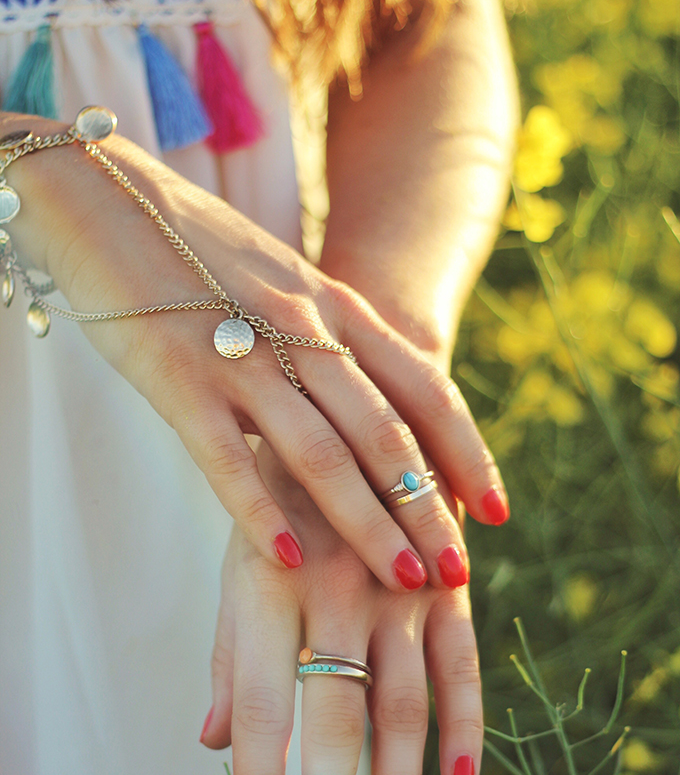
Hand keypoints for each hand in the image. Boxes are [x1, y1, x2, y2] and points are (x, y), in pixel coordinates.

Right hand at [4, 123, 506, 594]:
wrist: (100, 195)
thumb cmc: (194, 248)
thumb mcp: (283, 283)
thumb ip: (328, 341)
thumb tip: (366, 408)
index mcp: (334, 307)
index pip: (424, 389)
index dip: (467, 453)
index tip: (495, 510)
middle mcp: (300, 329)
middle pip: (384, 433)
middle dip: (428, 508)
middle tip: (455, 570)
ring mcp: (239, 354)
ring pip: (319, 451)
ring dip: (365, 523)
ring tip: (400, 580)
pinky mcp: (176, 376)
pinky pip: (227, 457)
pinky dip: (261, 513)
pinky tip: (288, 561)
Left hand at [201, 442, 482, 774]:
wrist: (352, 406)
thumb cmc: (278, 500)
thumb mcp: (240, 562)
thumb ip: (233, 653)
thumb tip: (215, 743)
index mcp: (268, 583)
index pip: (261, 703)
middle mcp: (334, 589)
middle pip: (331, 712)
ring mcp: (397, 586)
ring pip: (401, 699)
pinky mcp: (447, 582)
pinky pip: (461, 661)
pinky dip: (465, 721)